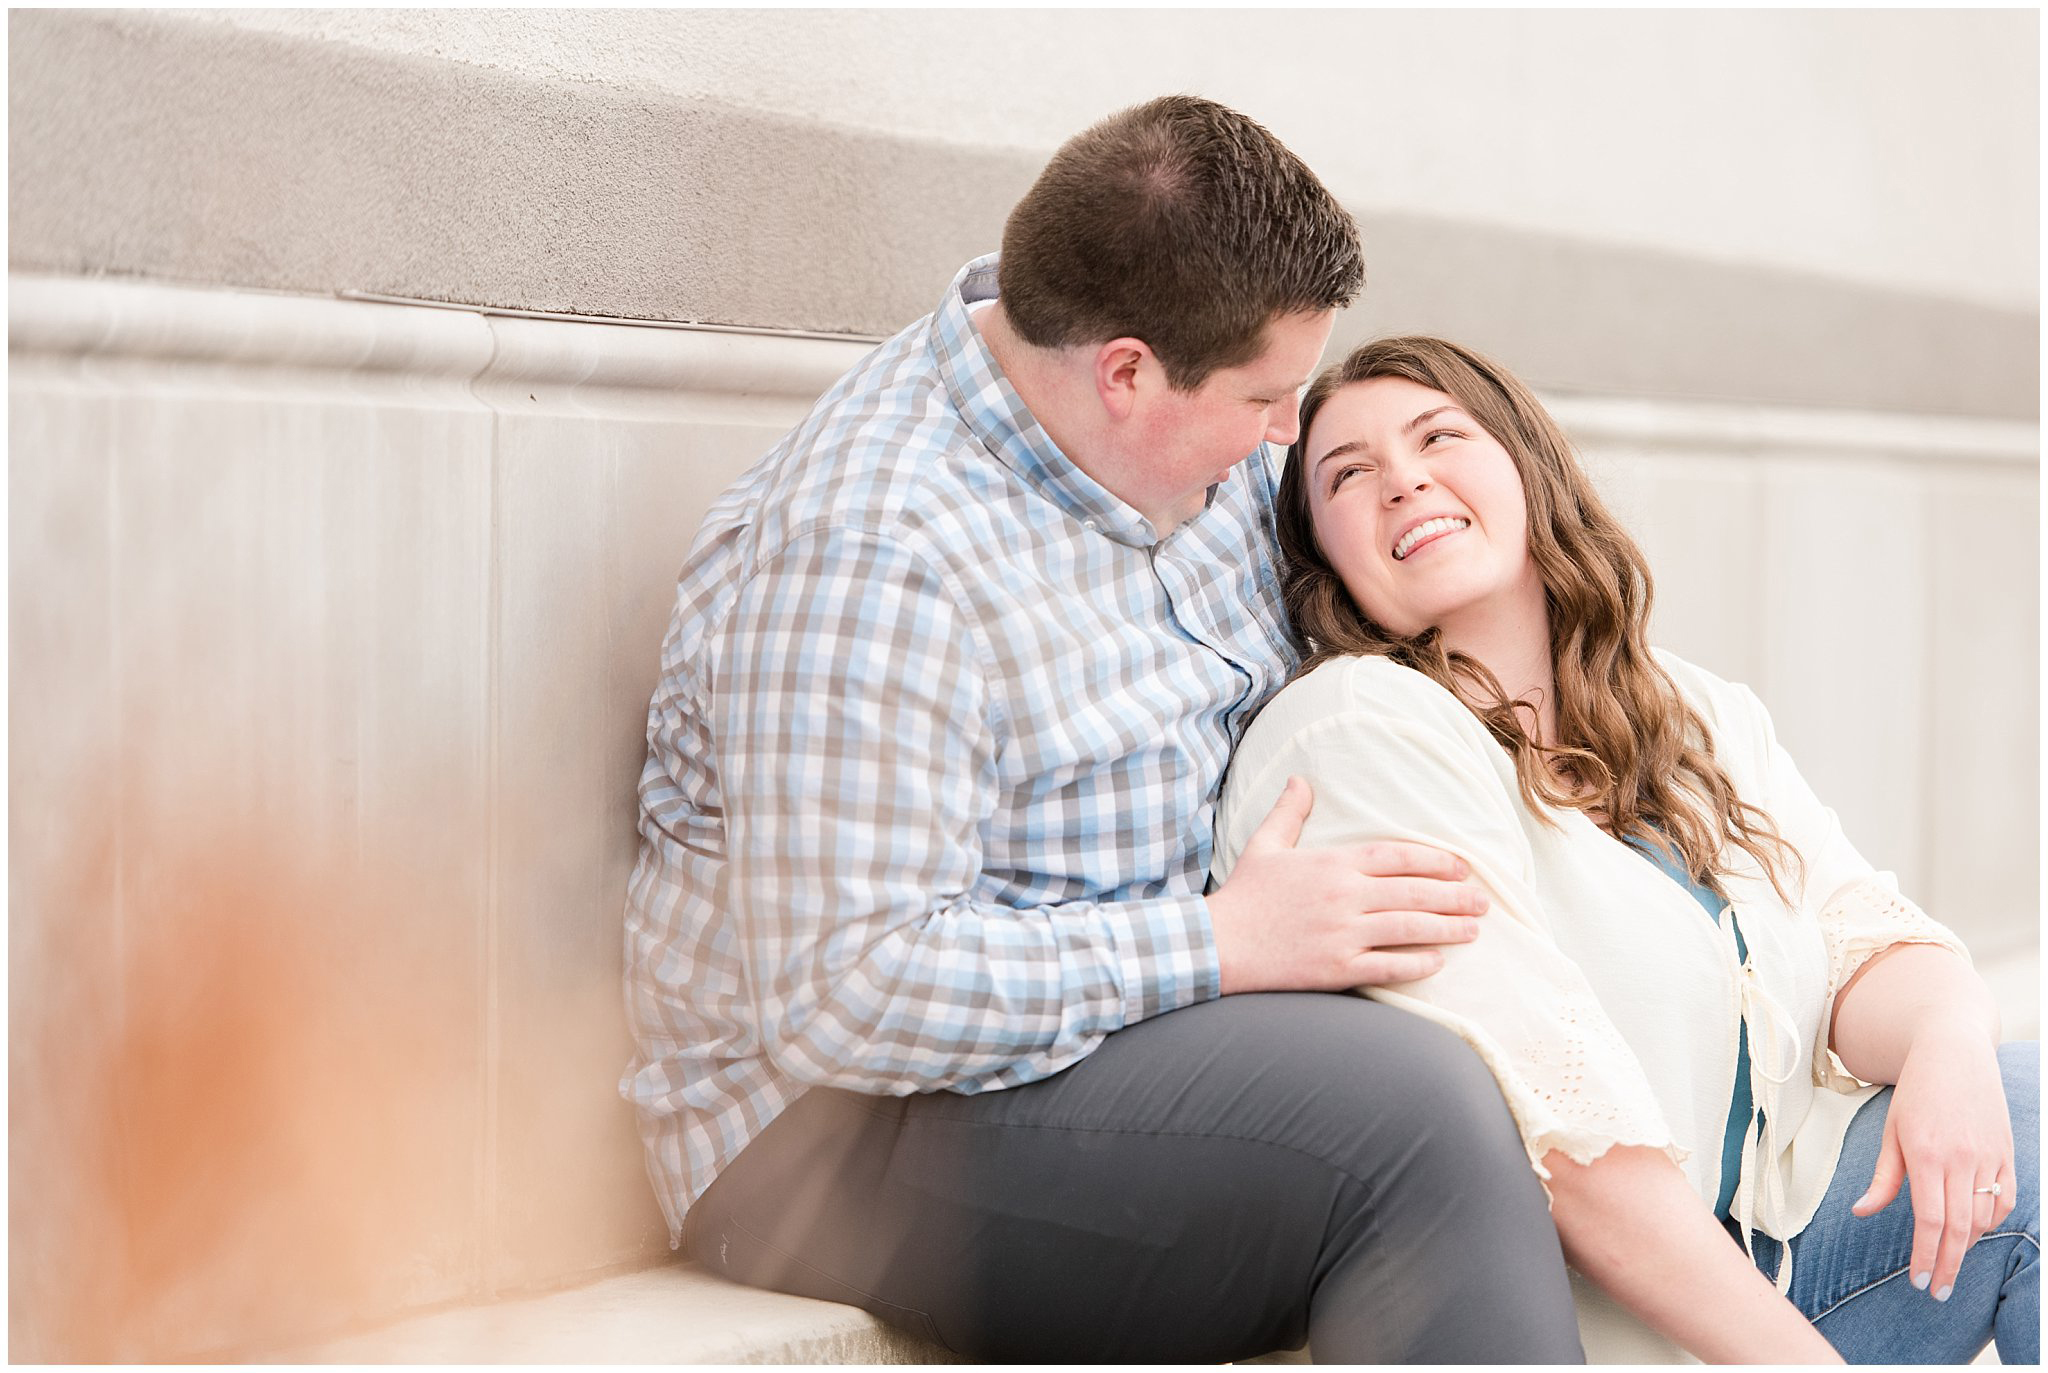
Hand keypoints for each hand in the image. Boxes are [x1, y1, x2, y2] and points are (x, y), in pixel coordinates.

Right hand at [1208, 776, 1487, 993]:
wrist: (1217, 945)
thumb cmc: (1242, 896)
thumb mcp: (1264, 845)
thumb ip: (1289, 812)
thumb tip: (1300, 780)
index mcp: (1332, 863)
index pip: (1397, 856)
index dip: (1436, 861)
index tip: (1462, 867)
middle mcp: (1343, 896)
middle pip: (1413, 892)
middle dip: (1455, 896)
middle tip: (1484, 901)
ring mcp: (1342, 934)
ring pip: (1409, 928)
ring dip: (1448, 928)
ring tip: (1474, 929)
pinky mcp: (1337, 969)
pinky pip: (1388, 965)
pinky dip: (1417, 963)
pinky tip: (1438, 960)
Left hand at [1851, 1016, 2015, 1301]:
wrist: (1953, 1052)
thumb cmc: (1915, 1093)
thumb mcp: (1890, 1131)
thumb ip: (1883, 1178)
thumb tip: (1862, 1213)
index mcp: (1927, 1155)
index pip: (1929, 1221)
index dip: (1925, 1255)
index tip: (1919, 1279)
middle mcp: (1962, 1159)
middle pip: (1959, 1229)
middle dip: (1947, 1265)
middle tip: (1936, 1290)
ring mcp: (1989, 1157)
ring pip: (1983, 1218)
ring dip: (1966, 1245)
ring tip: (1948, 1259)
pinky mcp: (2007, 1153)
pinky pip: (2004, 1200)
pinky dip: (1990, 1221)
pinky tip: (1973, 1230)